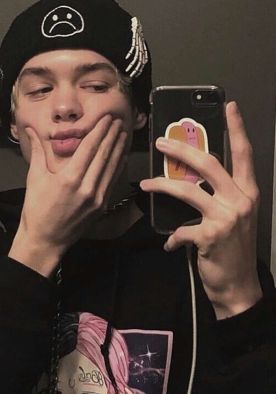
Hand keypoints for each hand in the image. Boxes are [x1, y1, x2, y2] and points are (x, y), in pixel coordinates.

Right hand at [9, 115, 127, 276]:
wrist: (46, 239)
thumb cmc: (36, 209)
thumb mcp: (34, 178)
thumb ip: (37, 151)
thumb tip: (29, 128)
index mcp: (69, 177)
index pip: (89, 147)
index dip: (100, 130)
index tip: (107, 118)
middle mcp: (87, 186)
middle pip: (104, 155)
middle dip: (112, 135)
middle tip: (119, 120)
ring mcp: (97, 197)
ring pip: (112, 167)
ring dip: (119, 149)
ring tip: (123, 133)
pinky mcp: (102, 206)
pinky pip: (112, 181)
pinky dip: (118, 167)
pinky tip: (122, 156)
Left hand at [141, 102, 261, 318]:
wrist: (239, 286)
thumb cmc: (232, 249)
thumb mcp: (232, 218)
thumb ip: (217, 197)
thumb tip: (188, 182)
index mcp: (247, 192)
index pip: (243, 153)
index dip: (237, 129)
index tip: (229, 107)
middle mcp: (240, 200)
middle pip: (208, 163)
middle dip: (181, 150)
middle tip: (160, 142)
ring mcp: (226, 217)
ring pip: (186, 190)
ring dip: (161, 186)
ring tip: (145, 185)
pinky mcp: (209, 236)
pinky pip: (180, 231)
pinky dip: (171, 238)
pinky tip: (169, 244)